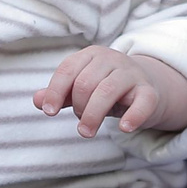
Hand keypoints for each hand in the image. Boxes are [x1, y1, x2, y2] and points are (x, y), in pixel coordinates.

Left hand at [33, 47, 186, 136]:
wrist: (148, 86)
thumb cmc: (108, 88)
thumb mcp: (83, 89)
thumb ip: (60, 94)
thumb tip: (36, 100)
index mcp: (91, 54)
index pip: (68, 69)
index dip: (55, 91)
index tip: (49, 112)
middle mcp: (112, 59)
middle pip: (85, 83)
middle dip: (77, 107)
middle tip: (80, 123)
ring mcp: (132, 74)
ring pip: (107, 91)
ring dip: (93, 115)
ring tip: (86, 133)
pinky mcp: (150, 92)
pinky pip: (142, 103)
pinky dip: (133, 116)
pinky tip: (124, 128)